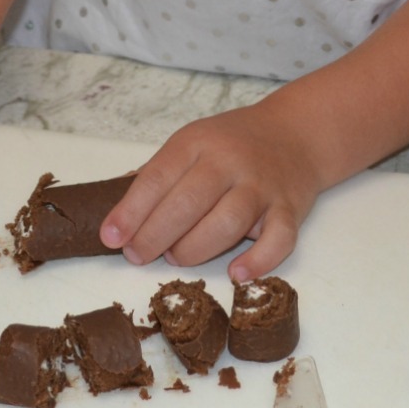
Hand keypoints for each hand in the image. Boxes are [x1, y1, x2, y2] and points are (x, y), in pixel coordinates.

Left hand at [100, 99, 326, 279]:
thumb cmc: (233, 144)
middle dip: (156, 234)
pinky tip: (236, 274)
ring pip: (229, 220)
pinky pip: (279, 238)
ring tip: (177, 257)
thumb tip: (117, 215)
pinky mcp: (290, 209)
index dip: (131, 210)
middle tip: (138, 255)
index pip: (158, 177)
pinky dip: (260, 261)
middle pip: (189, 201)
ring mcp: (262, 185)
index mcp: (198, 142)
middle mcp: (230, 161)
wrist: (297, 133)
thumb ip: (158, 175)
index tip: (111, 237)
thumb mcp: (192, 143)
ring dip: (196, 247)